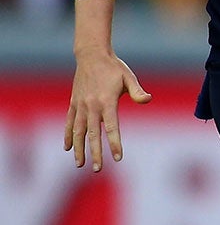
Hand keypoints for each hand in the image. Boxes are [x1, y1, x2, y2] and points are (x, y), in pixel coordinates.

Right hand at [65, 51, 151, 171]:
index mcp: (106, 101)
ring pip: (78, 131)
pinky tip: (67, 148)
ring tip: (80, 164)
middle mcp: (91, 106)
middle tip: (98, 169)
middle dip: (96, 152)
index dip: (114, 143)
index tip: (118, 157)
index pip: (112, 127)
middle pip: (92, 134)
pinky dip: (68, 135)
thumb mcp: (128, 77)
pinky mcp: (73, 103)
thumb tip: (147, 100)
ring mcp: (80, 105)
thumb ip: (137, 91)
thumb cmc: (114, 67)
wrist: (91, 55)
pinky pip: (69, 122)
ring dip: (79, 149)